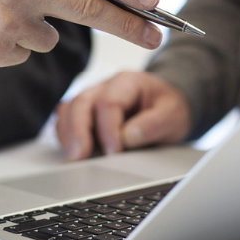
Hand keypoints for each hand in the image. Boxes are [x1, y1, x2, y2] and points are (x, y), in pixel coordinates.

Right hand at [55, 72, 190, 159]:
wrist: (166, 107)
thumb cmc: (168, 109)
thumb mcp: (173, 115)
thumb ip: (154, 124)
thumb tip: (128, 137)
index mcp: (128, 82)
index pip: (109, 102)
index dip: (108, 129)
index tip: (114, 152)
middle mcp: (105, 86)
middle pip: (81, 102)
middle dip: (78, 131)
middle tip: (79, 156)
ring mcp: (92, 98)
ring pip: (68, 110)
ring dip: (68, 134)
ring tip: (73, 157)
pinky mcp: (85, 113)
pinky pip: (66, 120)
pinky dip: (65, 135)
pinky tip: (72, 151)